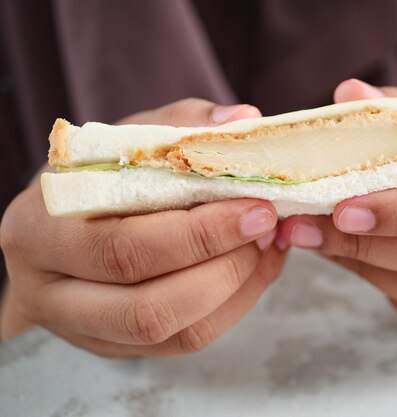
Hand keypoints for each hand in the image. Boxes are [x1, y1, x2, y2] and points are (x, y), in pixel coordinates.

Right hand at [0, 99, 286, 355]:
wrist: (63, 223)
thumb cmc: (95, 176)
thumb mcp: (126, 139)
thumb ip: (181, 126)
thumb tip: (245, 120)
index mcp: (40, 231)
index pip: (125, 247)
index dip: (201, 234)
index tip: (256, 207)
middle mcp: (51, 292)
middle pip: (147, 307)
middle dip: (225, 268)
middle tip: (266, 228)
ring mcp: (84, 329)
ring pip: (172, 333)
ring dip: (235, 291)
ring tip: (264, 247)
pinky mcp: (117, 346)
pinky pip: (186, 342)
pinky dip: (234, 306)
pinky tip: (255, 269)